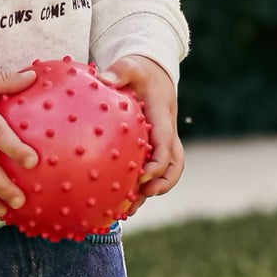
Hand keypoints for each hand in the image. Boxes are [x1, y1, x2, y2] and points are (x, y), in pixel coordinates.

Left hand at [95, 55, 183, 216]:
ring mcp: (160, 142)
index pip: (166, 143)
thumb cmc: (139, 70)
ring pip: (164, 171)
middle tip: (142, 196)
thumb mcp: (131, 66)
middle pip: (174, 164)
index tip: (143, 175)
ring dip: (150, 191)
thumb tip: (103, 78)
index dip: (158, 162)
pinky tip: (115, 200)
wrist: (151, 72)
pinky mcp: (150, 147)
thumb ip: (120, 71)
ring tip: (128, 211)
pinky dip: (137, 185)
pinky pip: (149, 169)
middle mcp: (166, 133)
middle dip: (162, 183)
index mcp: (162, 116)